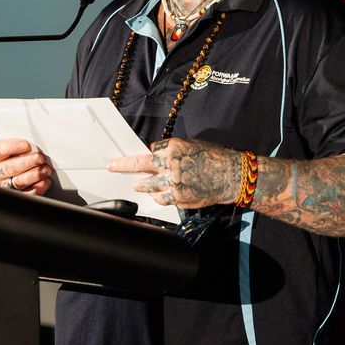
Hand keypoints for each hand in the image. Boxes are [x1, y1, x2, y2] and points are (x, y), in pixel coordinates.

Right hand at [0, 138, 51, 194]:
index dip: (13, 147)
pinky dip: (36, 189)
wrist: (14, 172)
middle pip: (8, 168)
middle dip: (26, 162)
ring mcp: (2, 186)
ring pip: (17, 182)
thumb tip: (34, 144)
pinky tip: (44, 182)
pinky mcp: (12, 197)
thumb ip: (20, 147)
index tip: (27, 146)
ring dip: (33, 176)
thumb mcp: (13, 149)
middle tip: (40, 158)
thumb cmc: (15, 157)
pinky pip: (24, 195)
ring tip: (45, 170)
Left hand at [107, 137, 238, 207]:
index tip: (133, 155)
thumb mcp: (192, 145)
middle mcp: (170, 165)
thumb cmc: (214, 158)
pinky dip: (158, 196)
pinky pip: (162, 198)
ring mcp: (173, 183)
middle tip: (112, 167)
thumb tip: (158, 154)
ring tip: (137, 185)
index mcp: (173, 148)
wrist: (231, 176)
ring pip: (148, 186)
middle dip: (123, 166)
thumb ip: (173, 150)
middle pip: (139, 165)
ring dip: (141, 185)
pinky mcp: (179, 198)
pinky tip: (158, 194)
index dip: (147, 154)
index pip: (150, 150)